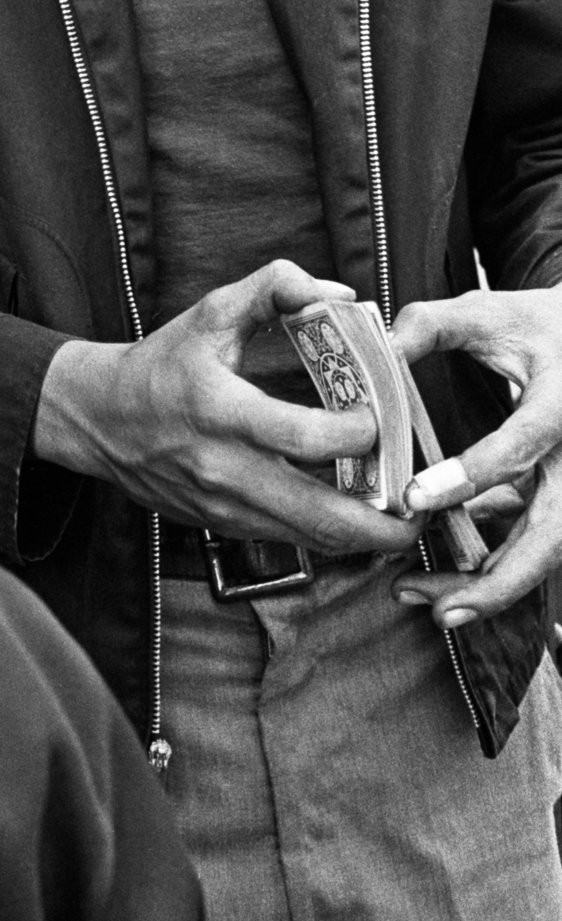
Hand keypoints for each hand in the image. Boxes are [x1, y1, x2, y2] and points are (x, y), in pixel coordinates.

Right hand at [32, 260, 423, 554]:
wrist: (100, 420)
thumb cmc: (161, 365)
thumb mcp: (210, 313)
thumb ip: (274, 289)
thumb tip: (339, 296)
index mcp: (222, 411)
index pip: (304, 436)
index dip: (359, 432)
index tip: (383, 416)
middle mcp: (226, 468)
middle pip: (321, 515)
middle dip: (384, 521)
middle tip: (424, 505)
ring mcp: (226, 506)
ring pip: (312, 539)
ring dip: (366, 537)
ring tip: (405, 518)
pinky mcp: (225, 526)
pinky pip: (292, 541)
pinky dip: (332, 535)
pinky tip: (357, 516)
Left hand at [389, 288, 561, 630]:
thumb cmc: (537, 325)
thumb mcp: (488, 313)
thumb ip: (431, 325)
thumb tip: (377, 348)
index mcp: (561, 403)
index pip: (521, 447)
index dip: (472, 476)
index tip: (416, 499)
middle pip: (552, 535)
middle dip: (498, 581)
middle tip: (439, 607)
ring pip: (546, 553)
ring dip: (493, 587)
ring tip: (432, 607)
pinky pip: (534, 543)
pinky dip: (496, 569)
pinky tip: (446, 585)